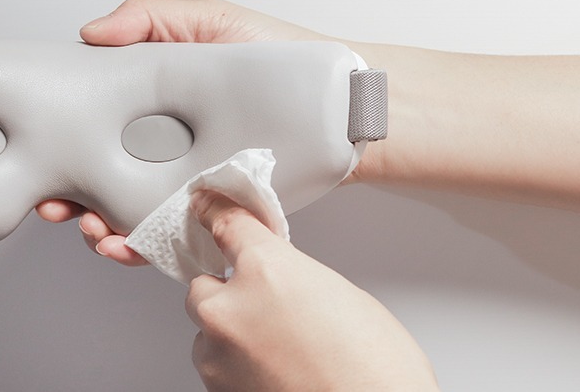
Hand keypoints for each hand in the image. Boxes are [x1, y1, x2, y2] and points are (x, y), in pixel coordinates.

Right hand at [35, 0, 334, 264]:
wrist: (337, 106)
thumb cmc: (278, 57)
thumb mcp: (211, 22)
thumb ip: (150, 20)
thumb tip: (91, 32)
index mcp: (151, 105)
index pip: (94, 127)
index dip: (63, 143)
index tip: (43, 156)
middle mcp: (161, 147)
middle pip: (100, 178)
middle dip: (70, 199)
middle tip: (57, 207)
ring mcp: (184, 183)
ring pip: (127, 214)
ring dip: (100, 229)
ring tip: (95, 232)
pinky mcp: (211, 212)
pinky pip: (172, 236)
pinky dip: (143, 248)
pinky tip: (129, 246)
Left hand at [186, 189, 438, 390]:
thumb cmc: (375, 373)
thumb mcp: (344, 297)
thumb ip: (295, 277)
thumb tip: (279, 282)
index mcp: (266, 271)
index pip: (226, 225)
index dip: (216, 212)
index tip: (207, 207)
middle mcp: (230, 309)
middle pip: (205, 284)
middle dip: (230, 292)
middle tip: (272, 309)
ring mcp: (218, 354)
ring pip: (207, 329)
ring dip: (232, 333)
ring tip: (283, 351)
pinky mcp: (217, 389)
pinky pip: (216, 363)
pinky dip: (237, 364)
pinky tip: (277, 371)